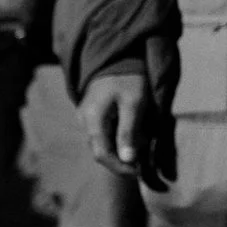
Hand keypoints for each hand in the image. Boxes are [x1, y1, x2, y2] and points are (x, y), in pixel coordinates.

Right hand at [80, 71, 166, 185]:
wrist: (120, 54)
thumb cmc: (129, 77)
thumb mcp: (135, 102)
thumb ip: (129, 131)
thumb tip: (128, 160)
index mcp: (93, 119)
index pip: (102, 154)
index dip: (119, 167)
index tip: (139, 172)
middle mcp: (84, 120)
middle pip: (101, 150)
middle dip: (121, 160)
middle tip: (142, 165)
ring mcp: (85, 116)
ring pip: (102, 142)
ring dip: (119, 150)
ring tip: (140, 149)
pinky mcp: (91, 112)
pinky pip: (102, 132)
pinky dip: (117, 138)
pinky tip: (132, 136)